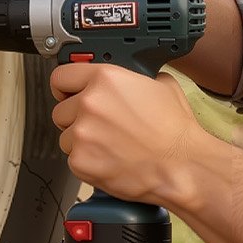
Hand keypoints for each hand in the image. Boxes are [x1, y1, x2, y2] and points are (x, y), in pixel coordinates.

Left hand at [50, 61, 200, 204]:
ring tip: (109, 146)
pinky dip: (88, 162)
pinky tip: (110, 160)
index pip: (61, 77)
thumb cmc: (175, 130)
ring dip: (82, 142)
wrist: (181, 165)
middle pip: (60, 110)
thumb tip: (130, 80)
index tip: (68, 95)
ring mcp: (83, 134)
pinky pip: (73, 160)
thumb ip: (134, 78)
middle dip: (76, 119)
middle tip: (100, 127)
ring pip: (65, 137)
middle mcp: (90, 103)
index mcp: (105, 79)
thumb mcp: (162, 85)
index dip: (65, 88)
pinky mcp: (81, 161)